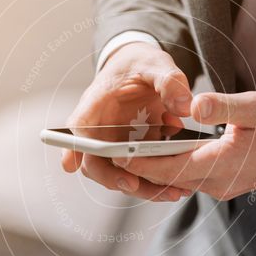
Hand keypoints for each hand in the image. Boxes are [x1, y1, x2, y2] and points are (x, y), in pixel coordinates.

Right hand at [61, 42, 192, 201]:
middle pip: (96, 164)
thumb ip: (169, 81)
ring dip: (143, 188)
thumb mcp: (155, 63)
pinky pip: (143, 174)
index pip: (78, 130)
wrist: (146, 68)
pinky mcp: (136, 153)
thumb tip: (184, 106)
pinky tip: (182, 185)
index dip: (72, 150)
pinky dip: (159, 182)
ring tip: (172, 192)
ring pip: (121, 175)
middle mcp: (101, 131)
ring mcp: (118, 146)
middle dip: (113, 178)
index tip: (72, 165)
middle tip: (134, 185)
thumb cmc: (140, 63)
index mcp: (95, 106)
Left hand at [112, 91, 255, 200]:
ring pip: (177, 181)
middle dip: (139, 166)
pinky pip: (190, 178)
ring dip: (155, 168)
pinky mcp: (226, 183)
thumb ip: (223, 105)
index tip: (114, 152)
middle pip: (166, 179)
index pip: (168, 170)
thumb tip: (192, 105)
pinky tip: (162, 150)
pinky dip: (173, 167)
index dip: (138, 163)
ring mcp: (222, 186)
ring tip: (129, 149)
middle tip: (111, 149)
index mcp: (221, 165)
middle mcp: (217, 183)